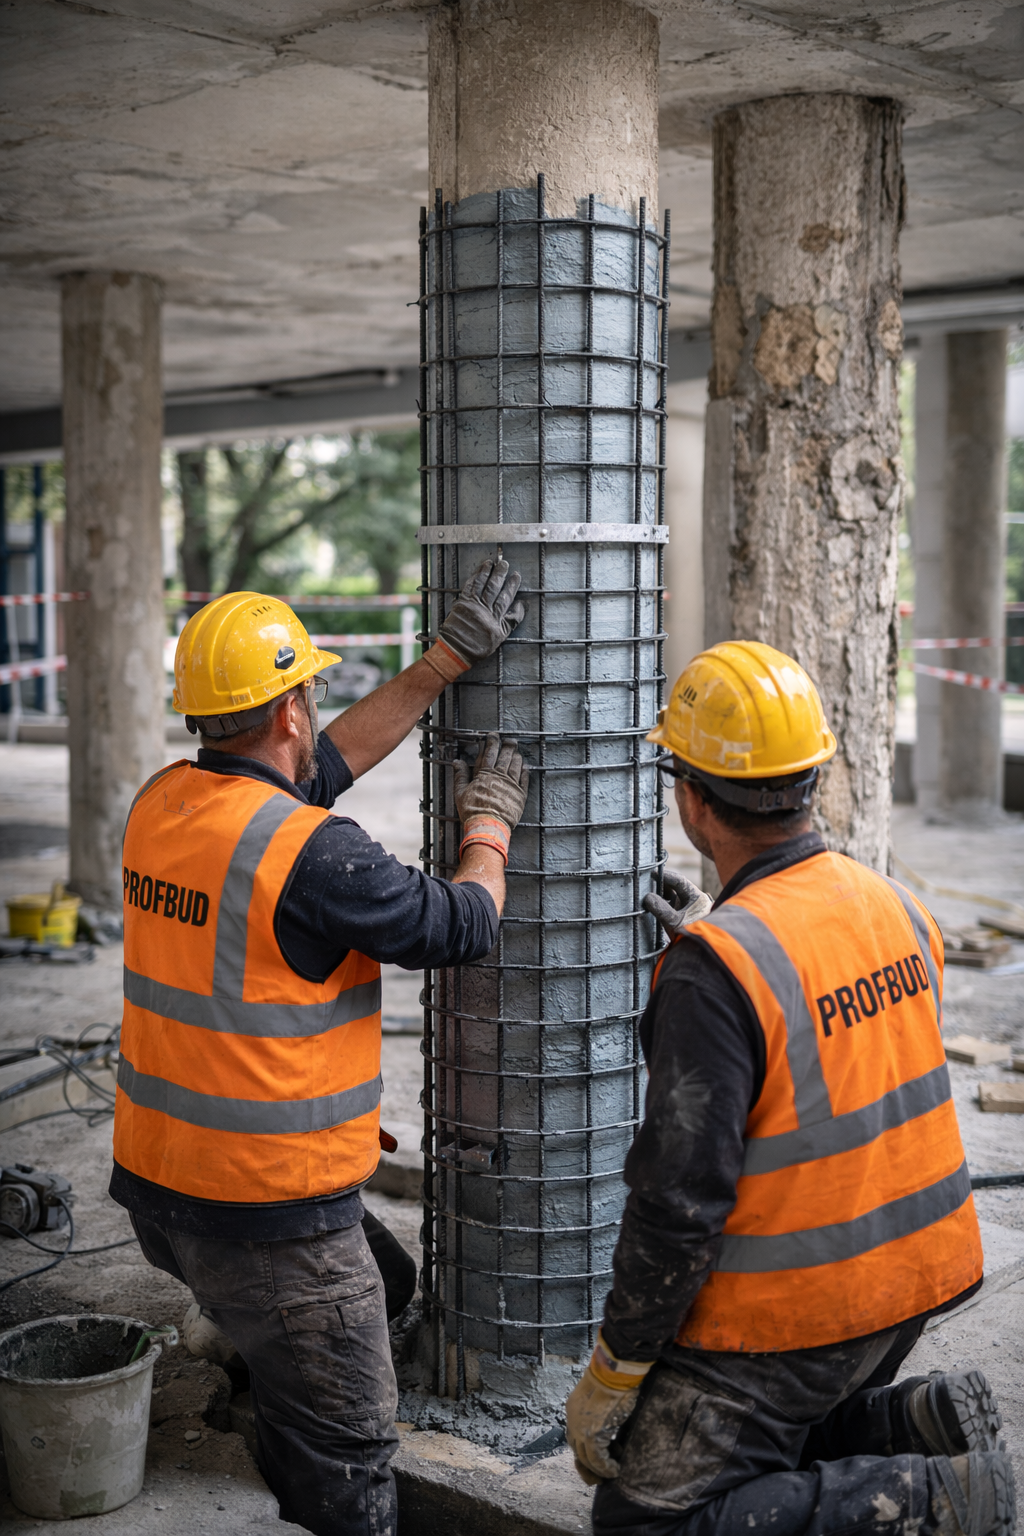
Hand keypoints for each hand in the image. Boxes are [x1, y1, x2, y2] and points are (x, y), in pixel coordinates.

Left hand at [425, 559, 526, 680]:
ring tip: (491, 562)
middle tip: (505, 563)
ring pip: (481, 585)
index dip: (512, 586)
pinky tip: (478, 572)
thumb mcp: (501, 636)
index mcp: (495, 618)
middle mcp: (484, 609)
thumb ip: (512, 621)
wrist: (457, 649)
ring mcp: (472, 605)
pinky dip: (473, 578)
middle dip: (500, 574)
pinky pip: (469, 587)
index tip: (516, 576)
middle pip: (494, 588)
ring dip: (486, 572)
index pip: (506, 598)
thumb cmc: (480, 646)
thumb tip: (521, 606)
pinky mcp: (461, 603)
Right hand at [453, 733, 528, 864]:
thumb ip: (460, 775)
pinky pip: (524, 779)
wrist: (488, 826)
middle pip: (505, 756)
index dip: (491, 743)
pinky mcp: (520, 794)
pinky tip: (525, 766)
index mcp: (484, 774)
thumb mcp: (460, 792)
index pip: (488, 753)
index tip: (492, 736)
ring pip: (516, 765)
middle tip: (509, 740)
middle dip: (507, 746)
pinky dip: (525, 771)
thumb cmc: (472, 811)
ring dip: (516, 756)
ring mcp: (511, 785)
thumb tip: (457, 762)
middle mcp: (499, 776)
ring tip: (516, 752)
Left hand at [565, 1332, 652, 1484]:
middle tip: (598, 1475)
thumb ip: (598, 1411)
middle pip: (576, 1450)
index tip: (597, 1456)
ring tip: (608, 1475)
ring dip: (597, 1470)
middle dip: (587, 1466)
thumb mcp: (600, 1396)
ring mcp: (581, 1429)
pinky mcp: (593, 1435)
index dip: (584, 1449)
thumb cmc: (611, 1379)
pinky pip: (597, 1459)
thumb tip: (607, 1422)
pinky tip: (615, 1470)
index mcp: (573, 1409)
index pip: (574, 1436)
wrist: (612, 1373)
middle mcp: (572, 1421)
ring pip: (585, 1458)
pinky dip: (605, 1468)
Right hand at [642, 868, 712, 937]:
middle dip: (660, 886)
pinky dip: (660, 907)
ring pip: (671, 898)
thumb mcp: (676, 922)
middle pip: (675, 888)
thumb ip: (662, 910)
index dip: (666, 876)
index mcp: (696, 897)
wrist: (703, 952)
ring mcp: (686, 910)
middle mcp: (692, 901)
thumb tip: (647, 897)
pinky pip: (669, 908)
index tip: (652, 873)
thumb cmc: (694, 936)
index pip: (680, 881)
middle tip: (646, 884)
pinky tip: (651, 908)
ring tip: (646, 895)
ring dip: (659, 896)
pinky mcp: (681, 919)